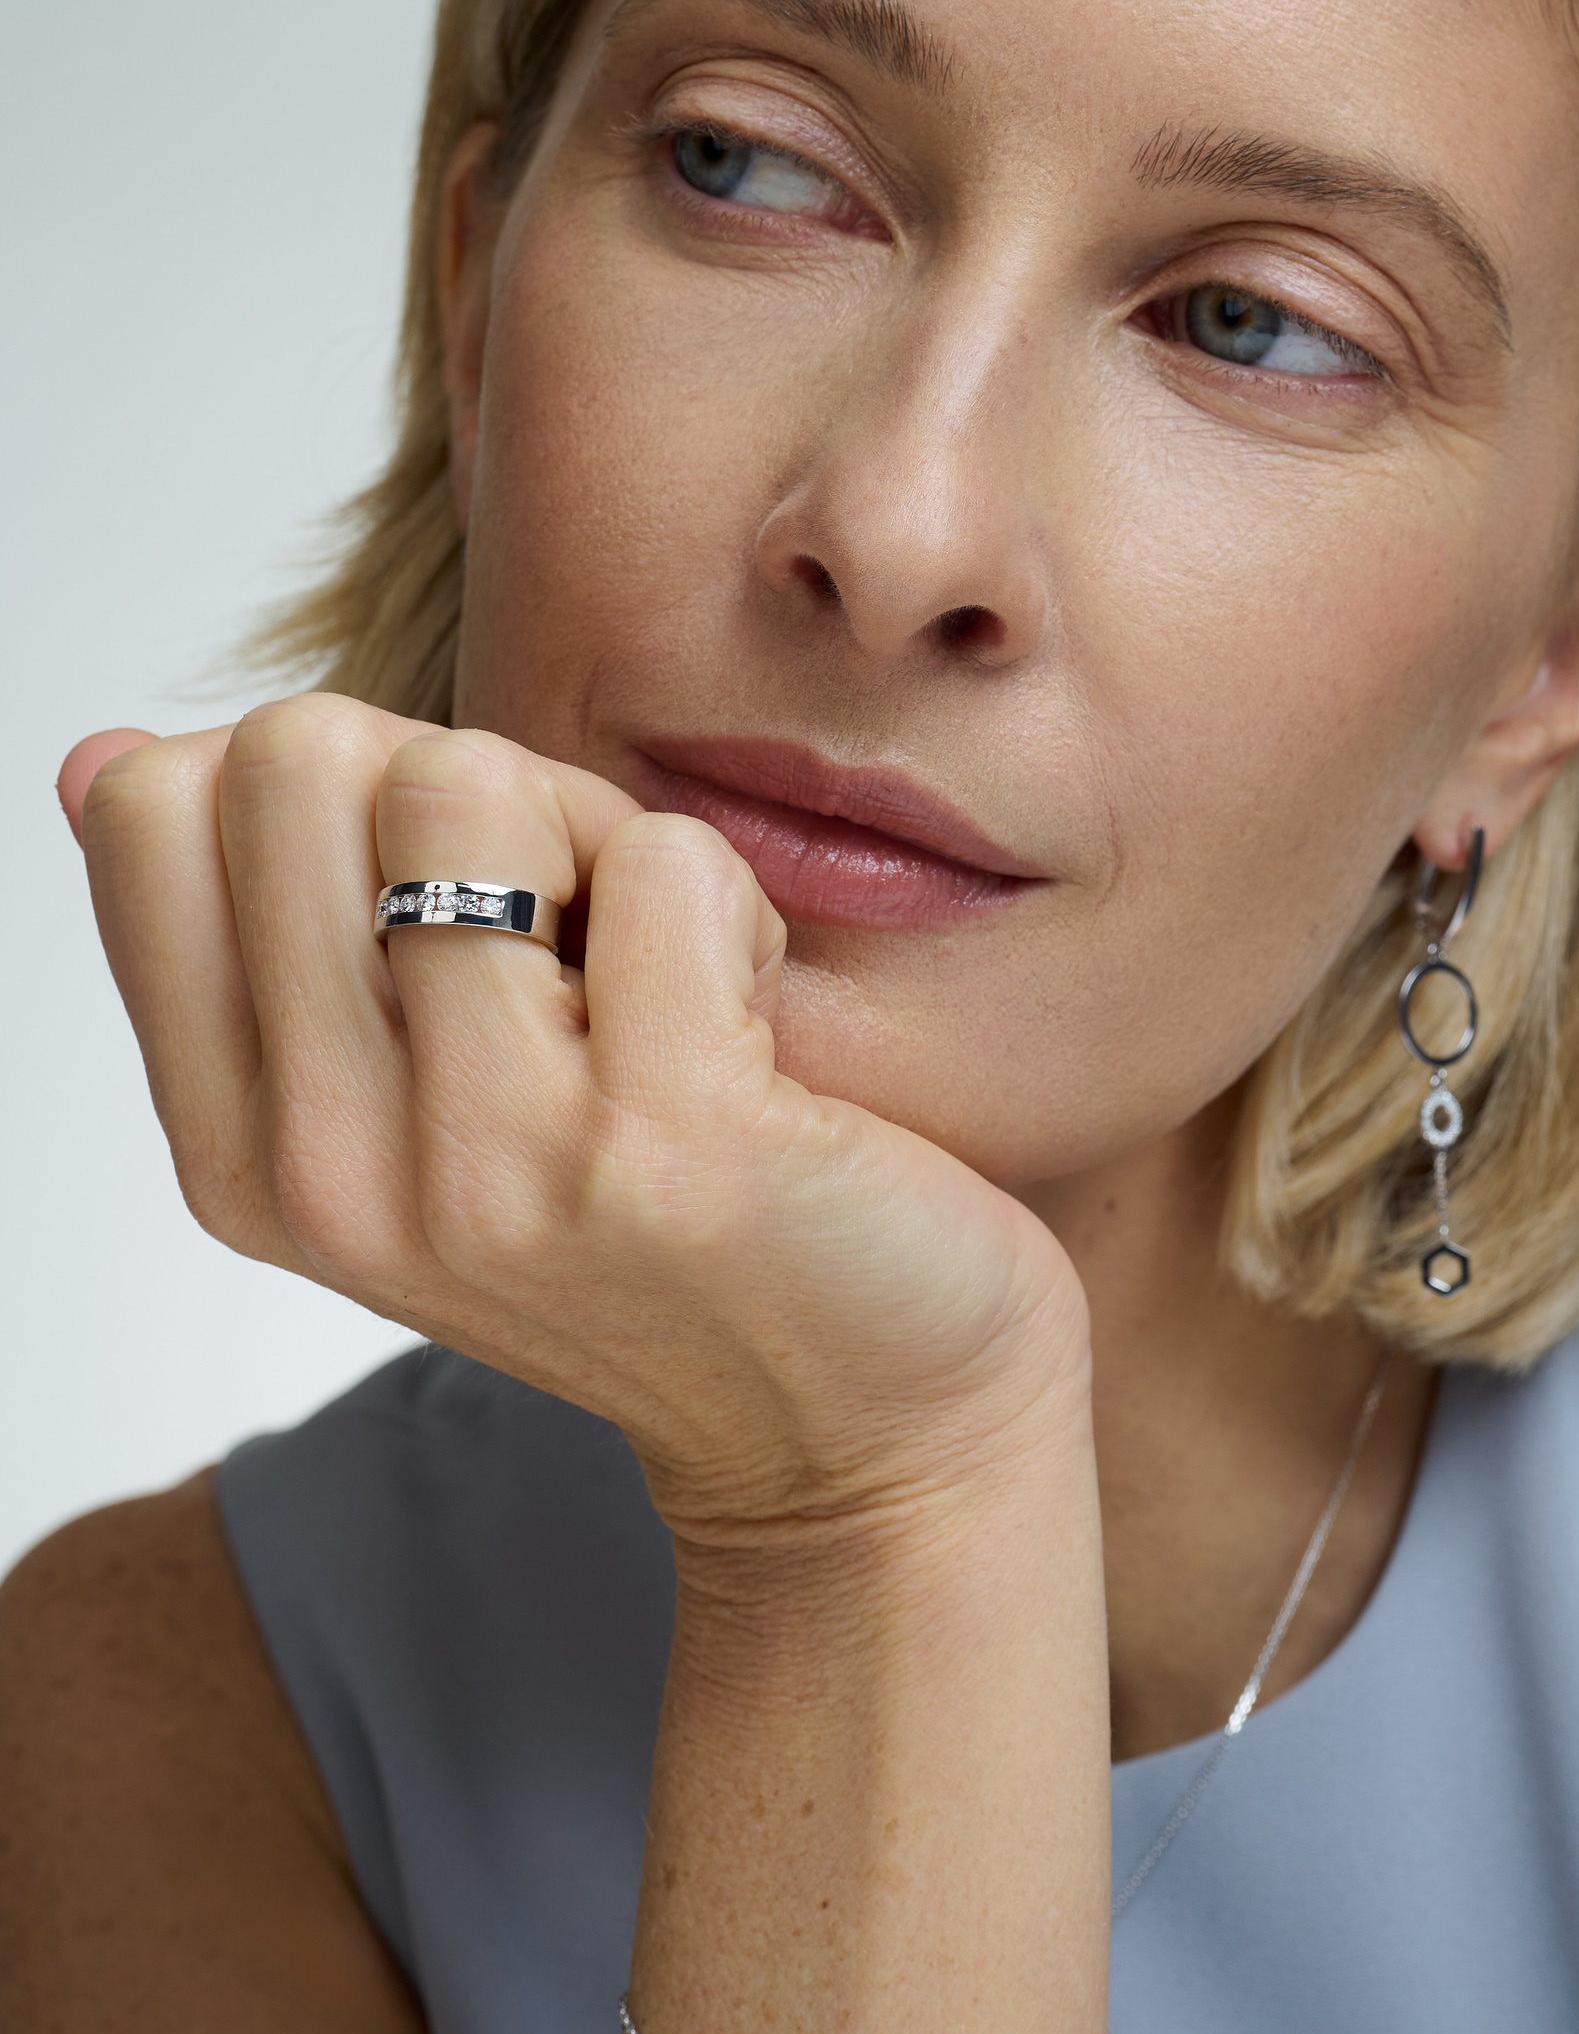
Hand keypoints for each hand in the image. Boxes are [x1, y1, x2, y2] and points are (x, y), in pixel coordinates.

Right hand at [61, 696, 1089, 1538]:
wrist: (866, 1437)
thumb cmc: (652, 1235)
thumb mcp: (411, 1113)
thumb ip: (261, 942)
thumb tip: (99, 753)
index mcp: (240, 1153)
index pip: (159, 803)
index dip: (337, 784)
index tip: (451, 902)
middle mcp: (328, 1174)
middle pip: (300, 753)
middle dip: (468, 789)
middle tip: (570, 934)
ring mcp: (489, 1168)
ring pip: (473, 775)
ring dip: (604, 841)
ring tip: (664, 989)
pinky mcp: (665, 1148)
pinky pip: (665, 857)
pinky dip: (737, 906)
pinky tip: (753, 1041)